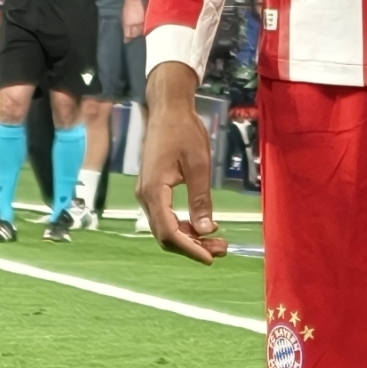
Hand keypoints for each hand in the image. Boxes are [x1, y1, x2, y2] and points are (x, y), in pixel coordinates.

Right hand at [139, 60, 226, 262]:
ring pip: (165, 226)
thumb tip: (207, 230)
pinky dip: (183, 224)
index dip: (190, 249)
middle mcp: (145, 196)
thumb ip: (201, 199)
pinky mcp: (152, 188)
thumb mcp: (199, 165)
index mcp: (154, 191)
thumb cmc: (184, 131)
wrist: (168, 109)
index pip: (169, 232)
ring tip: (218, 240)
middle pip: (165, 234)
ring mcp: (147, 192)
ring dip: (190, 237)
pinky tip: (203, 224)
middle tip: (221, 249)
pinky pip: (165, 215)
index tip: (210, 259)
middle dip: (193, 246)